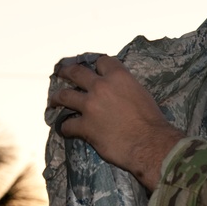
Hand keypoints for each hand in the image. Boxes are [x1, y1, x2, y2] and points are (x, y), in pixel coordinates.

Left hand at [50, 55, 182, 190]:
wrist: (150, 144)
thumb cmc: (153, 122)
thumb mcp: (142, 95)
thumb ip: (127, 89)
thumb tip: (121, 93)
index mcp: (118, 77)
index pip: (102, 61)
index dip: (97, 65)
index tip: (94, 69)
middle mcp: (101, 87)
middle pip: (76, 72)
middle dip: (67, 72)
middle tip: (61, 73)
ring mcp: (90, 106)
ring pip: (64, 96)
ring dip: (56, 98)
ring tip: (53, 101)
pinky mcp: (85, 126)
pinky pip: (67, 125)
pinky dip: (65, 127)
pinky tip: (65, 129)